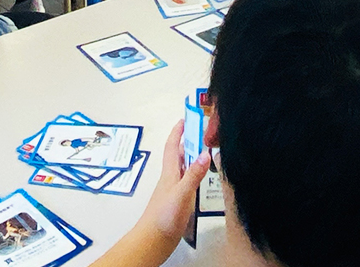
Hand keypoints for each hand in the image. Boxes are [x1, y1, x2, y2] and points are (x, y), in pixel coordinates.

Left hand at [145, 120, 210, 239]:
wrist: (153, 240)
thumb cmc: (165, 215)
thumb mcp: (182, 193)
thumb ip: (193, 175)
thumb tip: (206, 153)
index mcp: (170, 172)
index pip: (173, 146)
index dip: (178, 132)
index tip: (185, 119)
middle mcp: (170, 178)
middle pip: (178, 155)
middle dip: (188, 143)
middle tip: (201, 134)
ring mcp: (172, 191)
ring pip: (182, 169)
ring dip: (192, 159)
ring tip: (205, 154)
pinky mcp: (176, 203)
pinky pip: (186, 182)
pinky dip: (193, 176)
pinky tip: (201, 182)